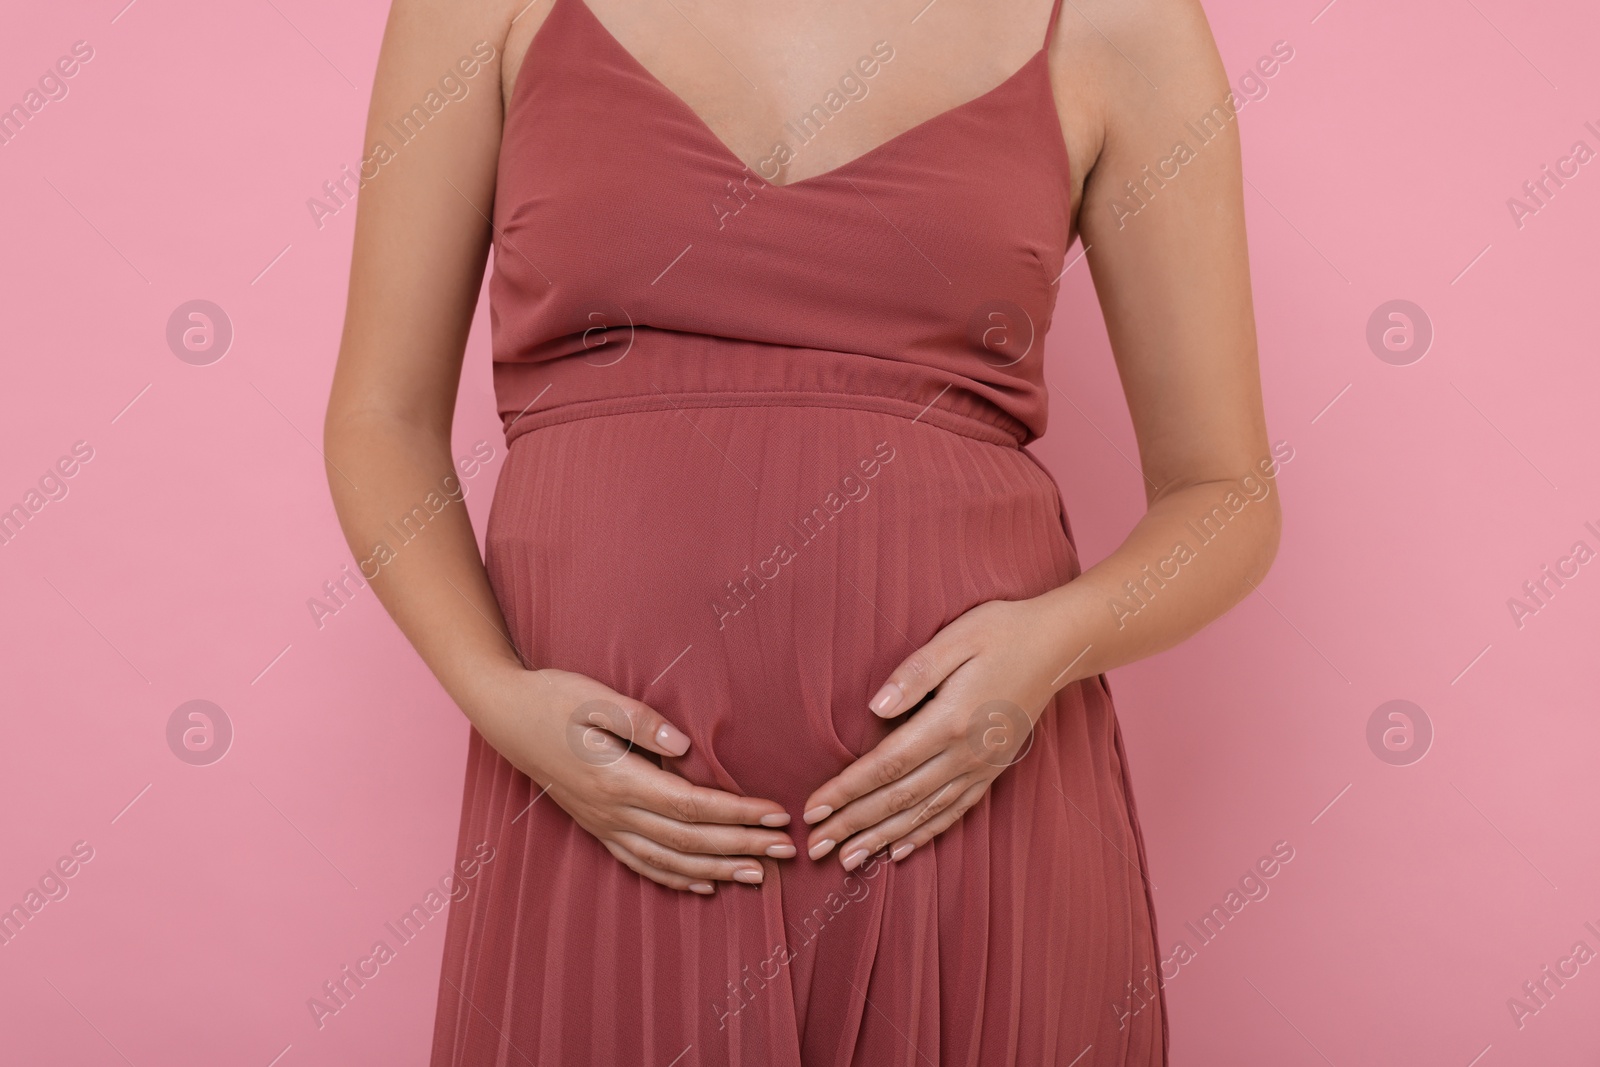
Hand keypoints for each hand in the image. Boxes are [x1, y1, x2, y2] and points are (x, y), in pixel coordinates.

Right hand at [467, 666, 795, 893]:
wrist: (505, 714)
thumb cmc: (553, 698)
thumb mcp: (594, 698)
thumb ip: (640, 721)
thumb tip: (684, 745)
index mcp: (618, 779)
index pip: (692, 805)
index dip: (738, 814)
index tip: (776, 814)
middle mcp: (613, 811)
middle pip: (689, 839)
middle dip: (742, 846)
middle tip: (787, 850)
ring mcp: (603, 823)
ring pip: (668, 859)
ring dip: (716, 869)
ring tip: (757, 874)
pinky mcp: (597, 826)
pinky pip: (640, 863)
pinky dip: (675, 878)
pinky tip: (702, 884)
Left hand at [800, 598, 1069, 869]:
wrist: (1057, 645)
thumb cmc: (1000, 632)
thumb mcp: (956, 637)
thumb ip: (914, 672)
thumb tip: (875, 708)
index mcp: (950, 720)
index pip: (886, 765)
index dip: (847, 791)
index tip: (813, 810)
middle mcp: (965, 753)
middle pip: (899, 798)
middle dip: (853, 825)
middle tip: (815, 848)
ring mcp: (981, 767)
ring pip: (924, 813)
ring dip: (882, 838)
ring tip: (848, 861)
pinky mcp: (992, 771)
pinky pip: (954, 811)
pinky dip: (925, 833)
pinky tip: (899, 850)